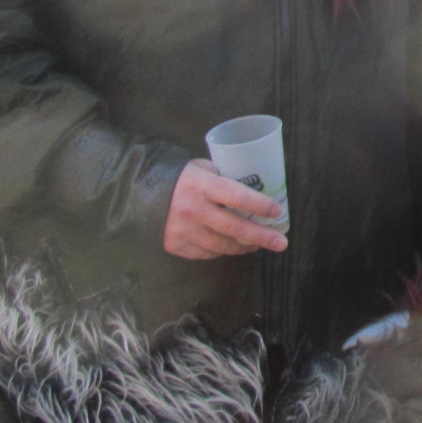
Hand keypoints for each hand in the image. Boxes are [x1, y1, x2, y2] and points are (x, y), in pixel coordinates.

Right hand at [163, 158, 287, 258]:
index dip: (259, 205)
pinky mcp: (175, 245)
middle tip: (281, 243)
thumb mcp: (202, 169)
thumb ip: (224, 179)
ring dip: (244, 247)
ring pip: (222, 245)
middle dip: (261, 237)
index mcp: (201, 185)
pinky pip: (206, 253)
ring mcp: (183, 230)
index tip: (277, 211)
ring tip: (257, 244)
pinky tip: (230, 245)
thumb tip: (254, 191)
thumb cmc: (180, 178)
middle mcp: (192, 209)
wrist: (140, 193)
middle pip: (234, 228)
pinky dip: (222, 251)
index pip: (236, 196)